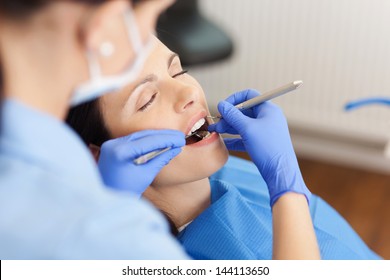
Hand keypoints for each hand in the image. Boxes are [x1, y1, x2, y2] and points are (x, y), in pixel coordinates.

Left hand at [98, 129, 184, 196]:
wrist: (107, 201)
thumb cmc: (126, 192)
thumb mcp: (146, 175)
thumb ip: (161, 159)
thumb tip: (176, 148)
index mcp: (120, 152)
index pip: (149, 141)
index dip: (167, 139)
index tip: (181, 140)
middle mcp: (113, 144)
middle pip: (143, 135)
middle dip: (163, 136)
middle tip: (180, 136)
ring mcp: (111, 145)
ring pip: (138, 136)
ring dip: (156, 137)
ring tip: (173, 138)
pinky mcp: (112, 147)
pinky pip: (132, 141)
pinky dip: (147, 141)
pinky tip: (160, 142)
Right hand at [208, 89, 310, 206]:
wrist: (280, 172)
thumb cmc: (267, 148)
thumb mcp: (247, 129)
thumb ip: (233, 115)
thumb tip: (221, 104)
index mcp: (268, 110)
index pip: (249, 95)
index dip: (234, 99)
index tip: (223, 108)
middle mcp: (267, 118)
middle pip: (244, 111)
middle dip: (228, 116)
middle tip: (215, 123)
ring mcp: (264, 131)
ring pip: (243, 125)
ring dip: (229, 127)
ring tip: (215, 132)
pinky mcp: (261, 143)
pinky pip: (245, 137)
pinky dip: (234, 138)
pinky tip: (224, 143)